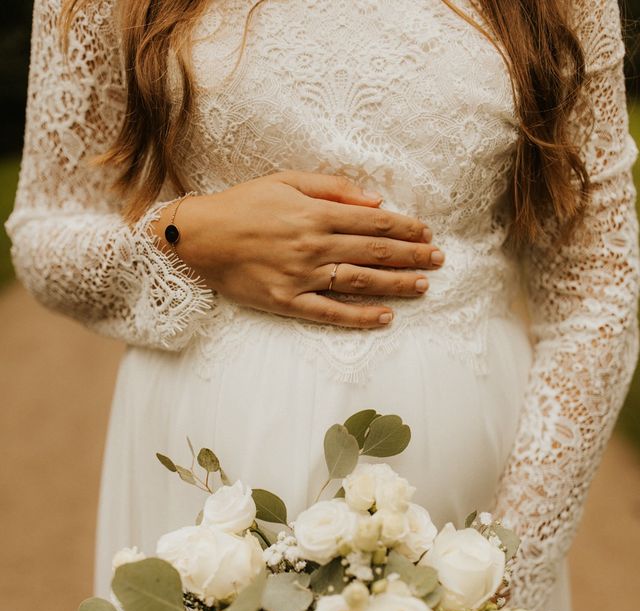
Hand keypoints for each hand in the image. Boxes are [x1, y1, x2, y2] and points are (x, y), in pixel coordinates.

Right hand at [152, 170, 444, 328]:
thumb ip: (332, 189)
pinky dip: (359, 316)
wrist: (199, 236)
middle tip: (438, 260)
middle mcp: (314, 246)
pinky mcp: (288, 301)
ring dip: (395, 284)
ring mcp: (302, 276)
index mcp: (316, 214)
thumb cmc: (243, 204)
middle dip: (411, 255)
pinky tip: (384, 318)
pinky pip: (330, 312)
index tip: (427, 232)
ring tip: (422, 286)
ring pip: (360, 281)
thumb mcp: (287, 181)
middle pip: (374, 251)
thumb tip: (374, 200)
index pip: (373, 221)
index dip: (404, 227)